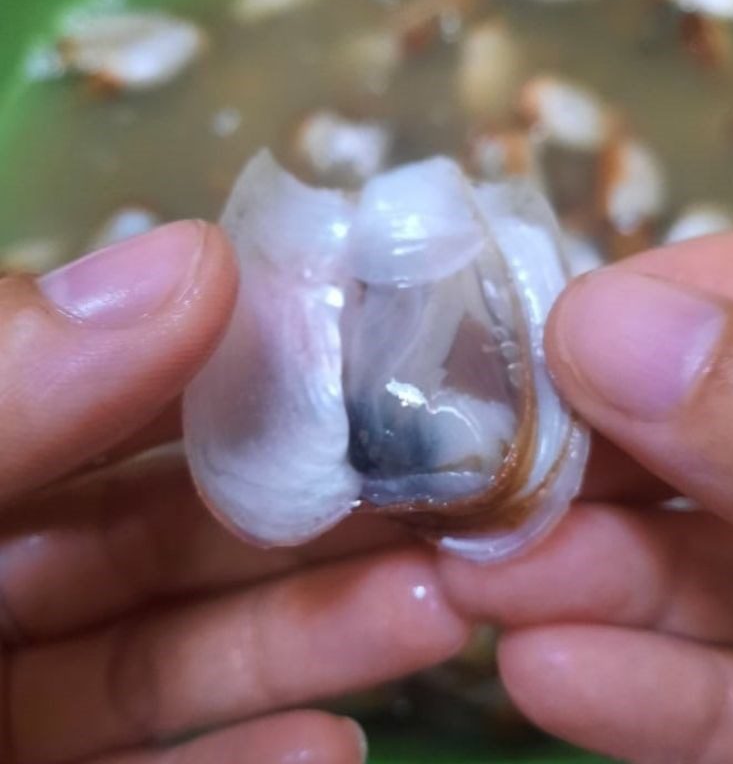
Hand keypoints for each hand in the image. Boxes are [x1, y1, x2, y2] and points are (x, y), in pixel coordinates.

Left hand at [0, 222, 468, 763]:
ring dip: (312, 634)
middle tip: (447, 493)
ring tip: (438, 608)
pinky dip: (245, 761)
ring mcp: (8, 702)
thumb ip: (13, 384)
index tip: (375, 350)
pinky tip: (335, 742)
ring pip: (180, 654)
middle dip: (313, 512)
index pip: (121, 394)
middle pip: (171, 532)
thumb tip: (197, 259)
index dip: (244, 366)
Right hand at [439, 231, 732, 763]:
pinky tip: (545, 675)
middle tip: (449, 492)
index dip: (608, 323)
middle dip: (561, 474)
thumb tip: (596, 319)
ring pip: (694, 581)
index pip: (722, 305)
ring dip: (576, 586)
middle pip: (680, 453)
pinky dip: (649, 694)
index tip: (485, 353)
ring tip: (466, 585)